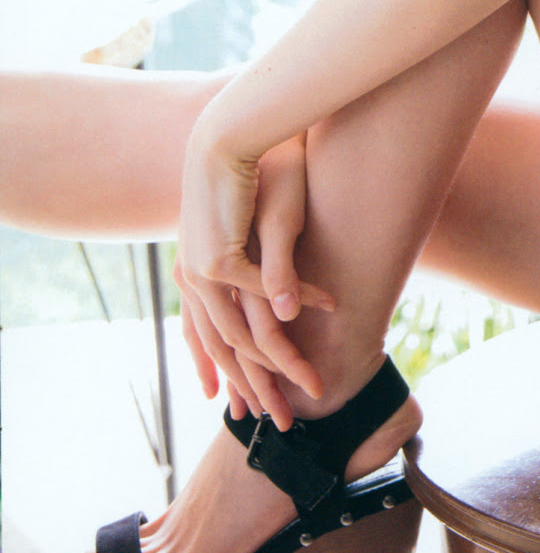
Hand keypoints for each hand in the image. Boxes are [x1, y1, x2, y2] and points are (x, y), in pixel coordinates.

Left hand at [177, 109, 333, 420]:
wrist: (234, 129)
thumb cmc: (251, 173)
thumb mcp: (262, 228)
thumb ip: (268, 264)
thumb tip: (279, 295)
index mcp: (197, 271)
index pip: (211, 340)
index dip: (233, 377)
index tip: (250, 408)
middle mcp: (194, 279)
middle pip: (230, 350)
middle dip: (262, 388)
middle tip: (286, 422)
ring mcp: (204, 272)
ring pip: (245, 335)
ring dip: (283, 362)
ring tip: (312, 384)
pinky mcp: (220, 257)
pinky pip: (267, 292)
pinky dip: (304, 300)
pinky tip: (333, 307)